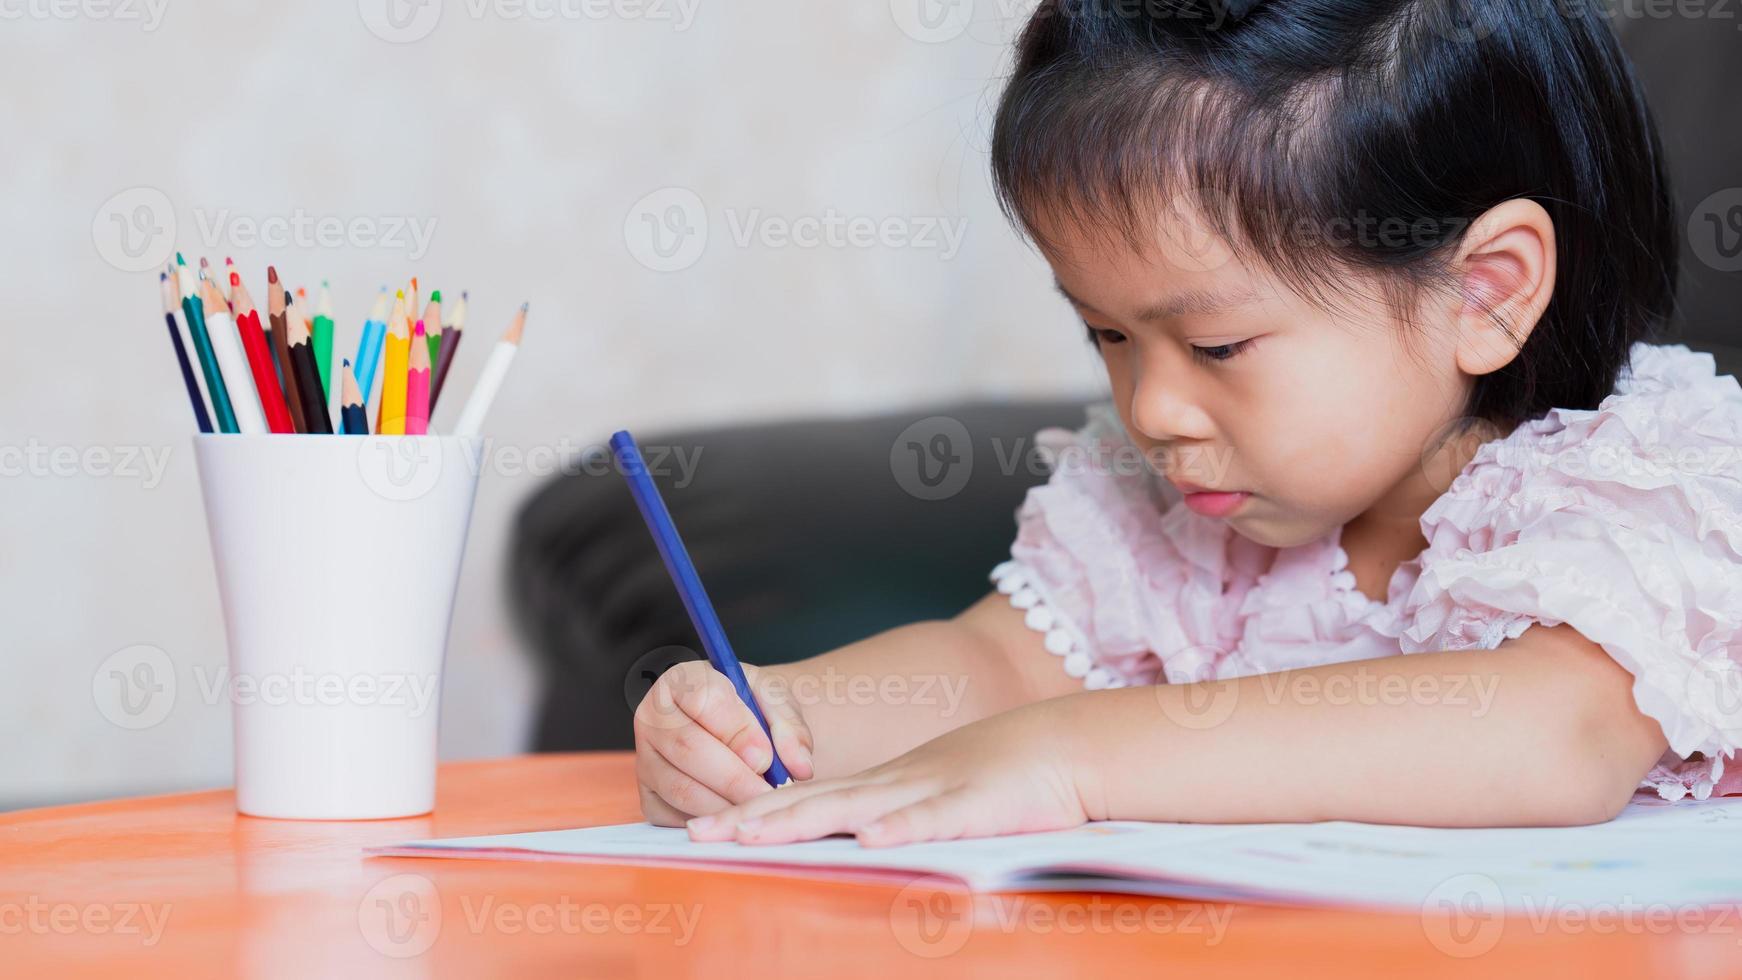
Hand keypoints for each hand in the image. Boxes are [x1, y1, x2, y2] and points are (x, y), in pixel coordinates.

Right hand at [635, 661, 814, 825]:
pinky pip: (676, 817)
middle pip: (688, 749)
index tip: (766, 757)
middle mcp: (652, 718)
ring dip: (727, 804)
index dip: (736, 731)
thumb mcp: (776, 701)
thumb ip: (790, 726)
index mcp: (681, 680)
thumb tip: (799, 766)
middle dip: (735, 777)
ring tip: (762, 808)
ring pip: (682, 789)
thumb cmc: (755, 709)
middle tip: (770, 793)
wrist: (741, 731)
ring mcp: (645, 760)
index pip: (702, 699)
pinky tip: (740, 819)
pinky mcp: (649, 798)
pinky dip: (712, 822)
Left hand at [684, 699, 1087, 846]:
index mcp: (882, 787)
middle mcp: (894, 786)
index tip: (701, 828)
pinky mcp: (976, 806)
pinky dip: (901, 829)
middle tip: (697, 835)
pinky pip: (934, 820)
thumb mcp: (930, 797)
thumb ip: (889, 819)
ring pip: (856, 809)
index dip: (752, 814)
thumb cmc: (997, 781)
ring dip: (801, 822)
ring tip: (752, 836)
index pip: (803, 800)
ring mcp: (931, 791)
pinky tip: (868, 840)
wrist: (1061, 746)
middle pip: (812, 803)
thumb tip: (846, 847)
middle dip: (752, 820)